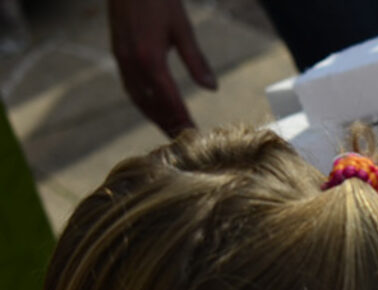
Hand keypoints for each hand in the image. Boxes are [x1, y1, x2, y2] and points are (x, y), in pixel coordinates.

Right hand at [107, 0, 216, 136]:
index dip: (181, 119)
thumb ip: (196, 61)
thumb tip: (212, 88)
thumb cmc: (159, 0)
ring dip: (153, 116)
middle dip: (167, 123)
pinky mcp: (118, 53)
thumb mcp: (183, 29)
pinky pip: (130, 86)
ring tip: (170, 129)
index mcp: (150, 58)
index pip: (168, 99)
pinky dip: (143, 101)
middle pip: (150, 104)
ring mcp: (122, 58)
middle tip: (183, 141)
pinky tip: (154, 107)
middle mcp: (132, 62)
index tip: (194, 134)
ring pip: (137, 97)